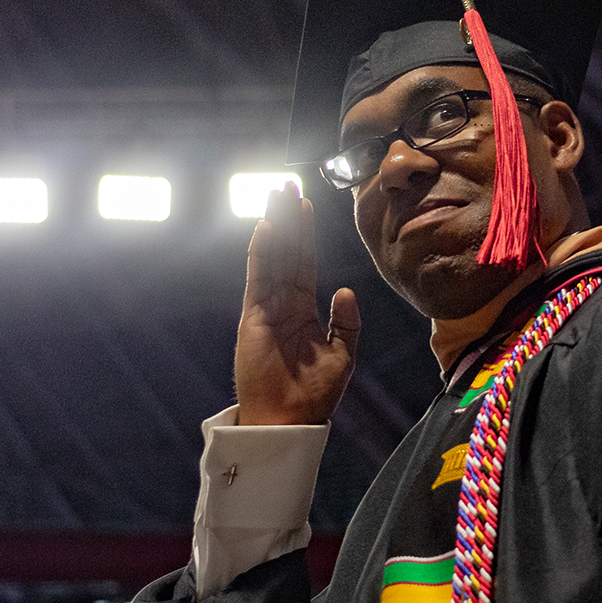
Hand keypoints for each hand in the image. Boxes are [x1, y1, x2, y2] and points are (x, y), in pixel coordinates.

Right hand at [234, 183, 360, 425]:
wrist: (290, 419)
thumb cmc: (315, 395)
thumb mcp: (343, 356)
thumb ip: (346, 324)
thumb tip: (346, 290)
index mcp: (305, 310)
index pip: (304, 262)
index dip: (305, 233)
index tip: (305, 202)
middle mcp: (284, 304)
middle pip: (286, 251)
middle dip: (287, 217)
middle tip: (286, 183)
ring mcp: (267, 308)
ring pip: (271, 257)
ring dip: (274, 225)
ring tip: (276, 194)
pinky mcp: (255, 317)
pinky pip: (259, 278)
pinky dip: (261, 253)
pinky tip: (266, 229)